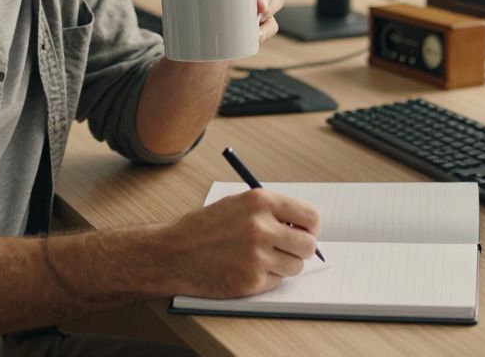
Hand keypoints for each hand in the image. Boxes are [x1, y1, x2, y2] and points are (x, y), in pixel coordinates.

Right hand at [160, 188, 319, 298]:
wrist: (173, 253)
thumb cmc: (204, 228)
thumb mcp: (237, 204)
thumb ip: (270, 211)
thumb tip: (303, 227)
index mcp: (260, 202)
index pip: (310, 216)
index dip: (310, 227)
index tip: (304, 232)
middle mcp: (261, 227)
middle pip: (308, 245)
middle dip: (300, 250)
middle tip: (287, 250)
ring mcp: (257, 256)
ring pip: (295, 266)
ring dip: (283, 266)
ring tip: (259, 259)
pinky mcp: (251, 281)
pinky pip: (276, 282)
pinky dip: (265, 279)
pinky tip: (244, 269)